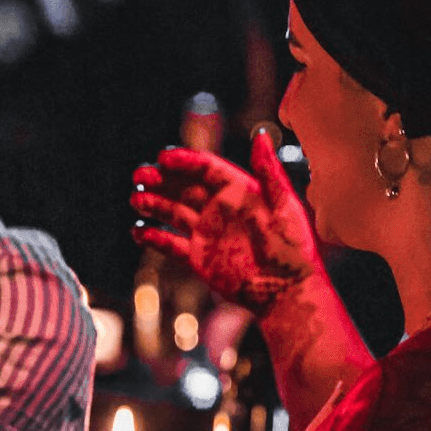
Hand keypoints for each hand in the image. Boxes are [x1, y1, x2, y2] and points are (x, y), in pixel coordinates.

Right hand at [130, 128, 320, 314]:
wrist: (287, 294)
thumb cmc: (294, 249)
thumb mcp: (285, 207)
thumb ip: (270, 172)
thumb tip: (263, 136)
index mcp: (240, 192)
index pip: (206, 169)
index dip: (185, 161)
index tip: (163, 157)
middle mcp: (220, 209)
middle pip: (184, 187)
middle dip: (161, 180)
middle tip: (140, 176)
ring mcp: (207, 233)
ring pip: (173, 212)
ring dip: (153, 204)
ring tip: (136, 199)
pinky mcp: (198, 259)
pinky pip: (171, 245)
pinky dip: (154, 238)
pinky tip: (138, 231)